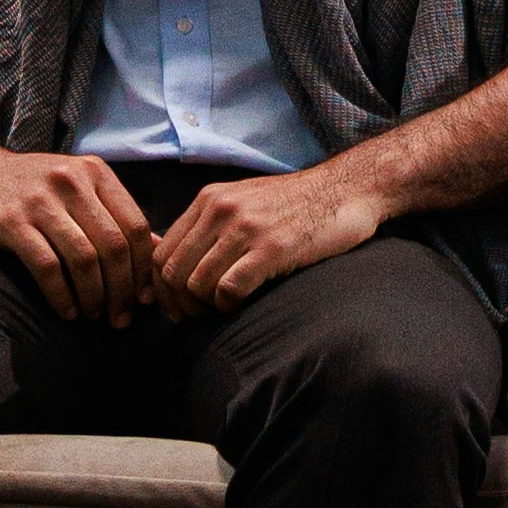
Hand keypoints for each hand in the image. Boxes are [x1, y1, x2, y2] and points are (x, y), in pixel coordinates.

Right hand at [0, 136, 171, 324]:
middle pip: (113, 246)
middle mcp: (71, 181)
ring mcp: (40, 200)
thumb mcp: (78, 185)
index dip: (144, 268)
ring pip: (83, 259)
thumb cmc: (33, 185)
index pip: (135, 225)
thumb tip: (158, 249)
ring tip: (95, 316)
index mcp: (95, 172)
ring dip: (95, 297)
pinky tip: (67, 311)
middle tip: (121, 319)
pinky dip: (62, 296)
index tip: (144, 299)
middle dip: (122, 290)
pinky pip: (47, 267)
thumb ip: (114, 213)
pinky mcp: (12, 221)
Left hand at [145, 152, 394, 309]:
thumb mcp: (243, 202)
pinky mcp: (271, 249)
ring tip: (218, 311)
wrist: (346, 190)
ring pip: (197, 283)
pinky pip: (229, 289)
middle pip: (173, 271)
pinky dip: (227, 306)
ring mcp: (246, 228)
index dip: (160, 287)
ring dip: (204, 307)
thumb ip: (210, 225)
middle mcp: (220, 210)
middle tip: (193, 317)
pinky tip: (239, 306)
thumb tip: (177, 261)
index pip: (162, 251)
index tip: (174, 305)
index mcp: (209, 199)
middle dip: (178, 303)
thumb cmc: (295, 205)